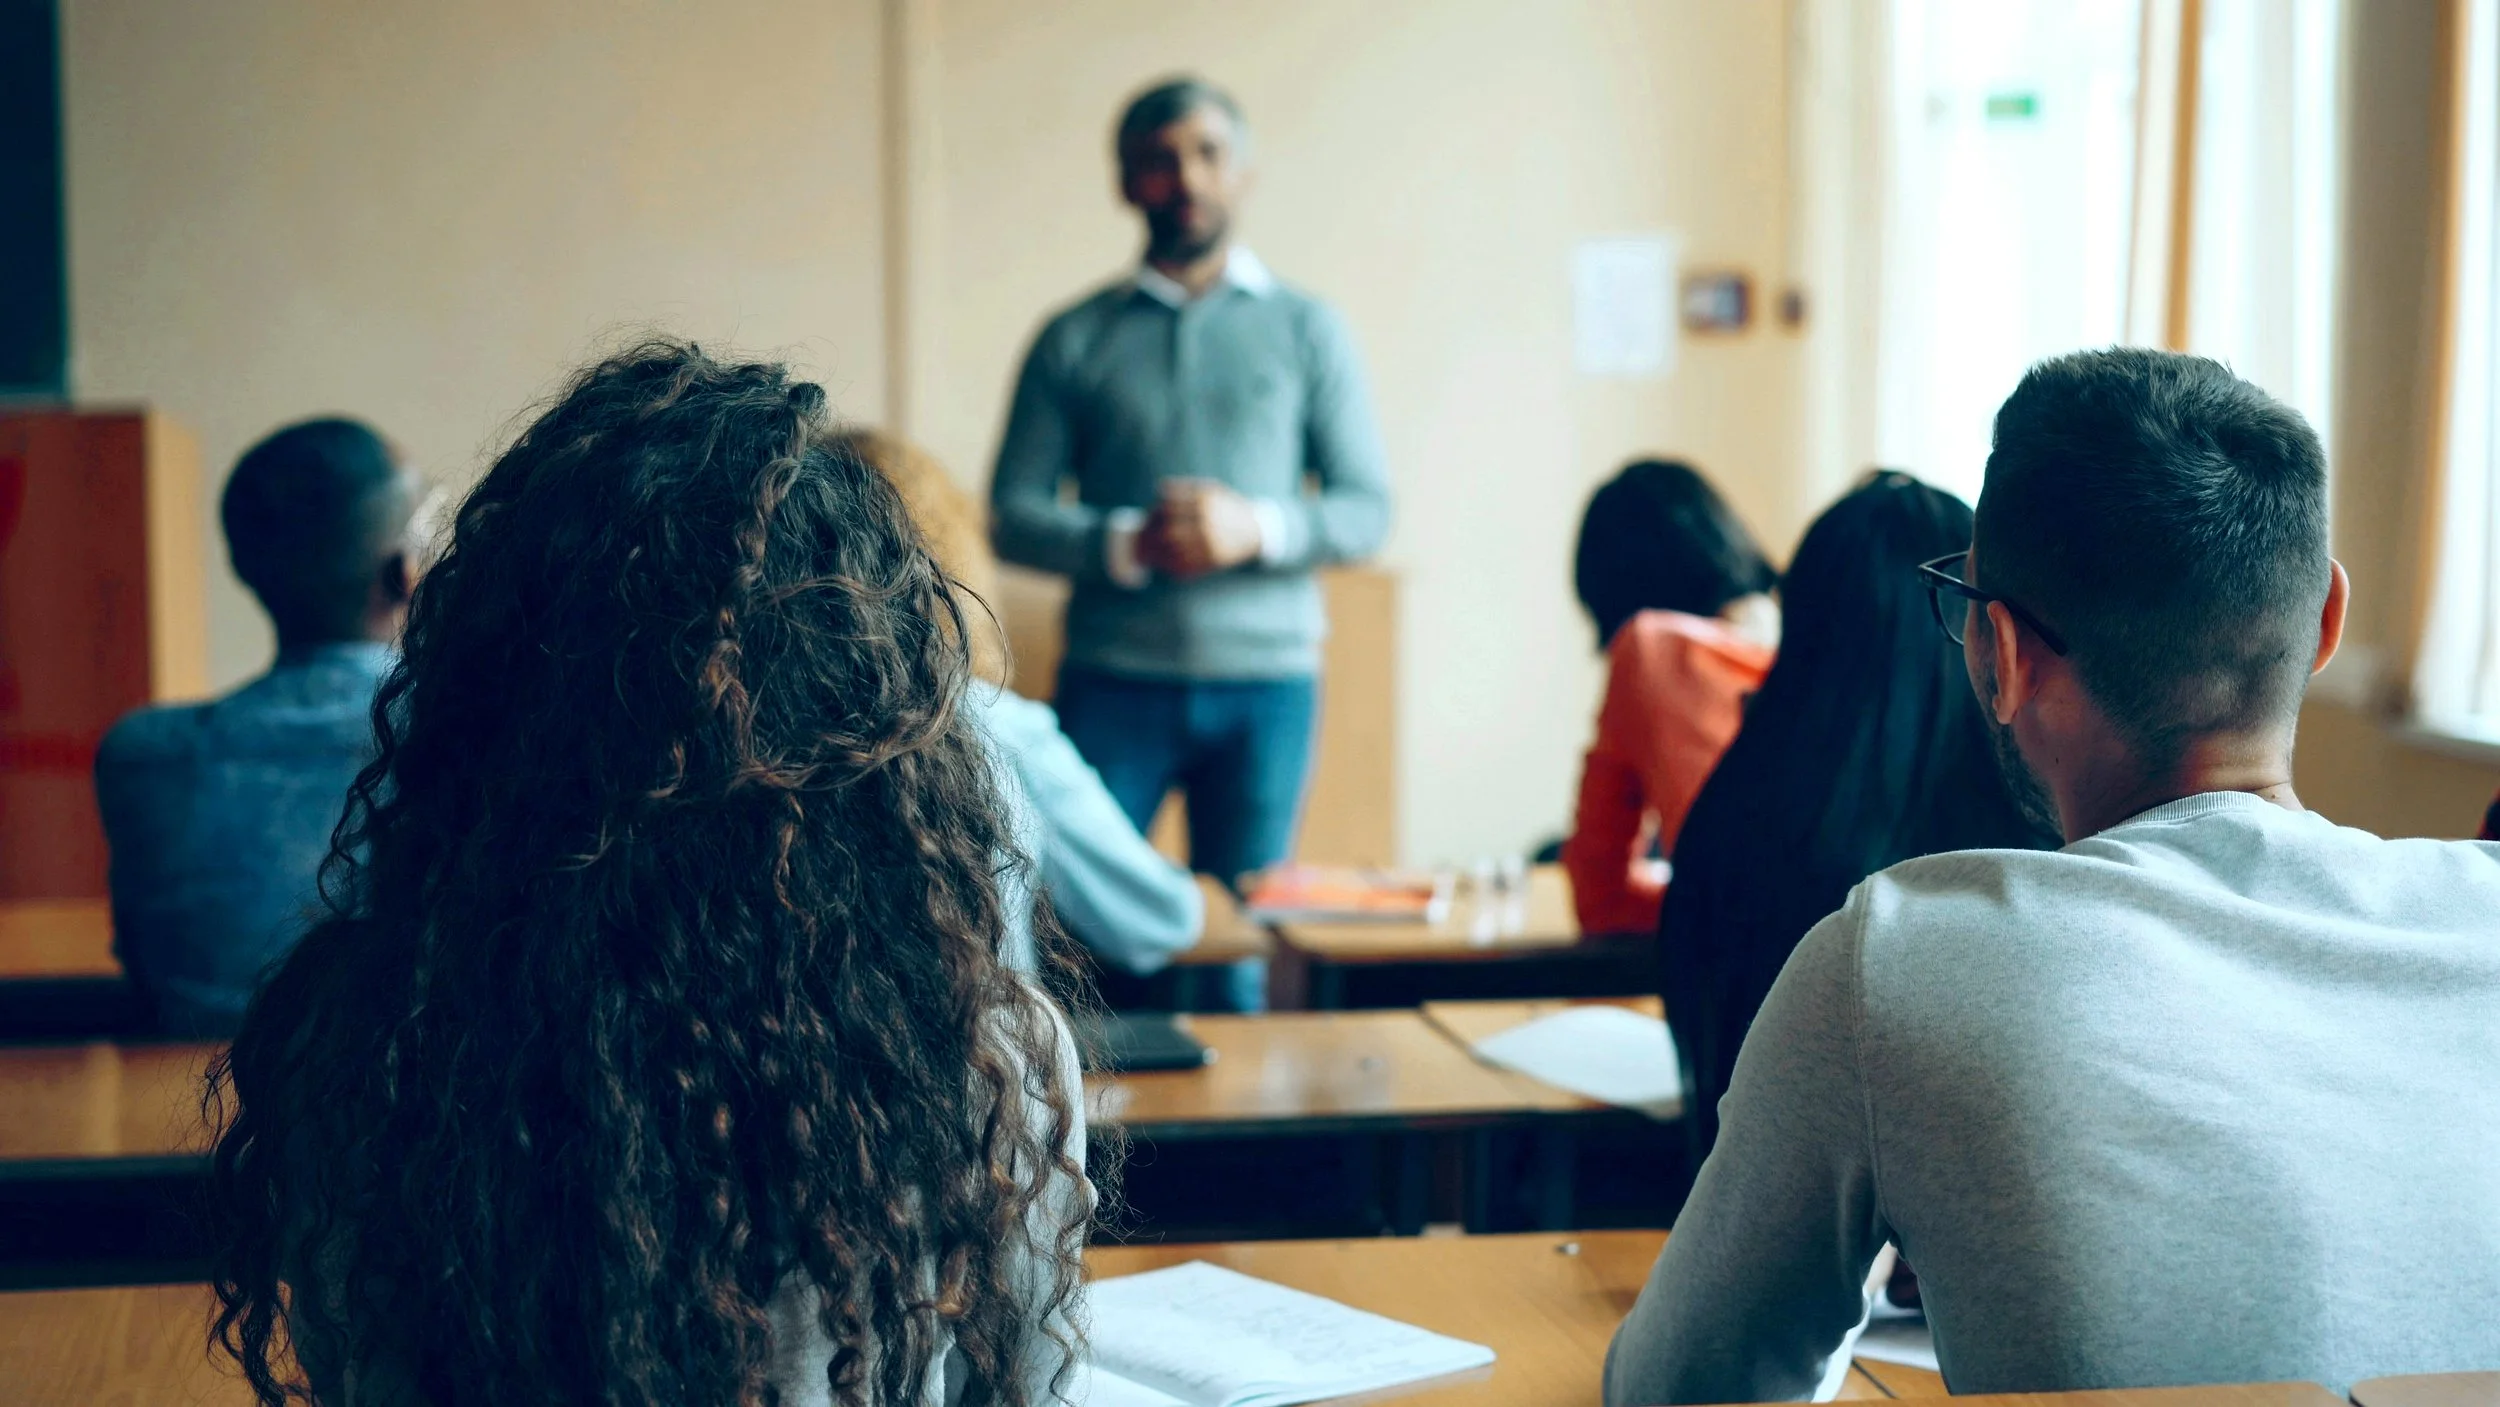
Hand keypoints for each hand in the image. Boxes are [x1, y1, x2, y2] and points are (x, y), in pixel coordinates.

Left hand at [1142, 480, 1263, 578]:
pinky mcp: (1212, 561)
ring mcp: (1210, 543)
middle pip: (1166, 531)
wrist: (1253, 530)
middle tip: (1140, 539)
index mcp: (1204, 500)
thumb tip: (1160, 491)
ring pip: (1171, 552)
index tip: (1147, 518)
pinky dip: (1167, 567)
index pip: (1166, 508)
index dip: (1152, 515)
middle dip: (1148, 537)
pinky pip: (1184, 566)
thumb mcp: (1210, 489)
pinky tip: (1160, 563)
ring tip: (1144, 554)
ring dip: (1153, 554)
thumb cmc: (1224, 507)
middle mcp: (1207, 522)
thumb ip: (1185, 488)